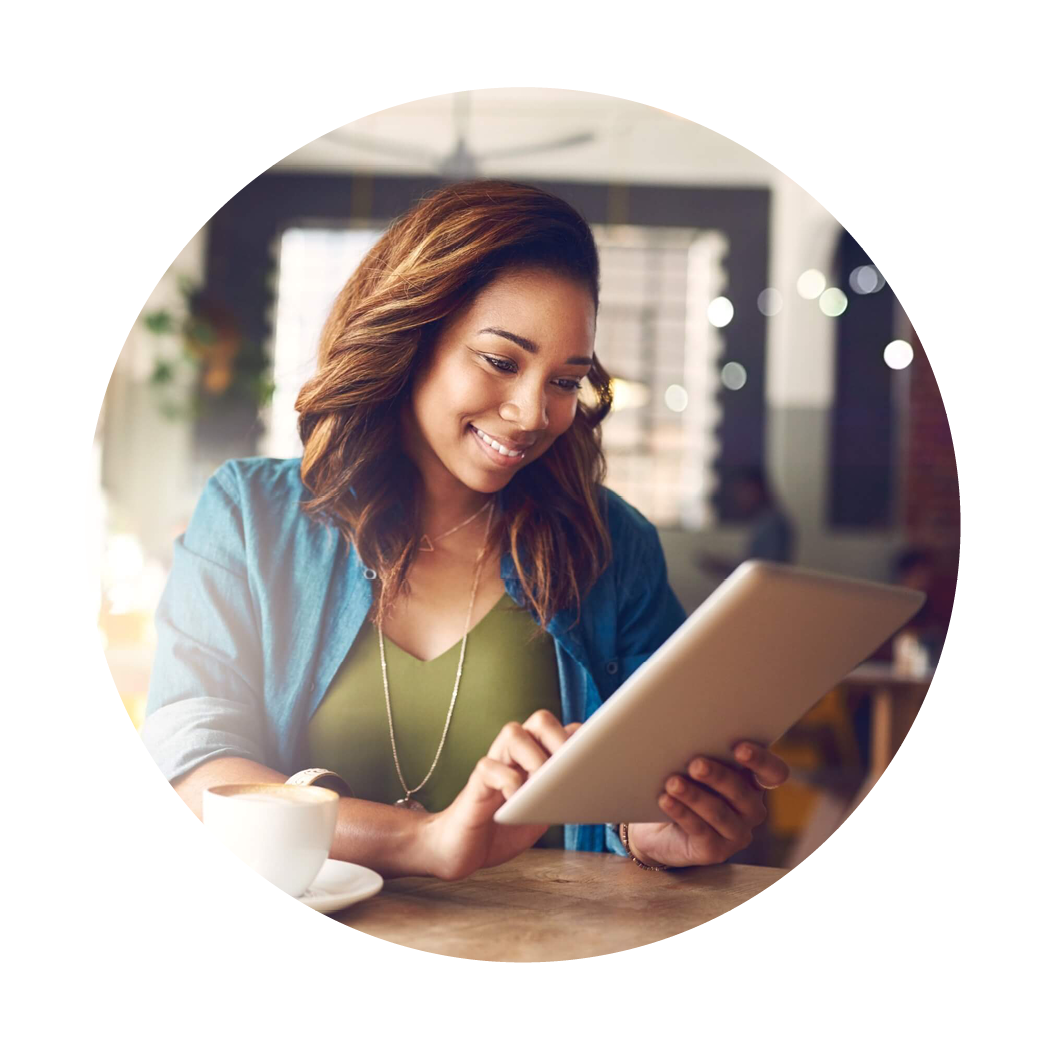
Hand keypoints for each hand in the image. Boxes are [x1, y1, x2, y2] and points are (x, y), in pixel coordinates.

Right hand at [425, 710, 579, 880]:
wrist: (461, 850)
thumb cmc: (504, 828)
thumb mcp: (543, 810)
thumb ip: (561, 791)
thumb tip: (596, 782)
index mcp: (534, 757)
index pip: (561, 729)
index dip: (581, 738)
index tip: (598, 756)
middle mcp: (514, 753)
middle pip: (539, 719)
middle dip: (560, 739)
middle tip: (569, 770)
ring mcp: (494, 764)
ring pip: (513, 732)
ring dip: (535, 757)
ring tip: (541, 786)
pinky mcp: (475, 784)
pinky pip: (490, 767)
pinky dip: (508, 781)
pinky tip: (515, 801)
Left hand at [627, 741, 788, 867]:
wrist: (658, 828)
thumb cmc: (683, 786)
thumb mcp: (695, 768)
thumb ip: (703, 753)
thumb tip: (689, 731)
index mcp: (753, 783)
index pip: (774, 773)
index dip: (762, 761)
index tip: (739, 748)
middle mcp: (751, 810)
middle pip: (742, 793)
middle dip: (718, 776)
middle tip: (695, 764)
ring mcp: (736, 834)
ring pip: (719, 813)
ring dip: (694, 795)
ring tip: (672, 782)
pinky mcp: (715, 851)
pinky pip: (700, 830)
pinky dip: (682, 813)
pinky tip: (666, 800)